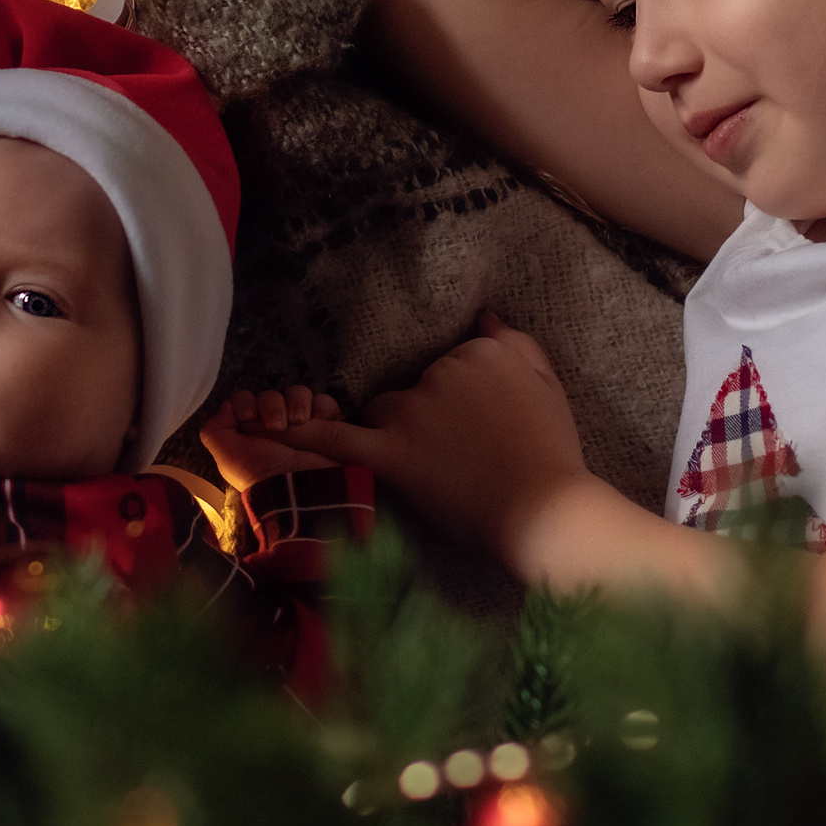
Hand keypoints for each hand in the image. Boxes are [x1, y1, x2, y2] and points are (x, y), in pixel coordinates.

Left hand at [199, 385, 346, 489]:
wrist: (300, 488)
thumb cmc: (262, 475)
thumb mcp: (228, 457)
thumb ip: (215, 431)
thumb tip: (227, 407)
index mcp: (250, 434)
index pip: (245, 400)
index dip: (245, 402)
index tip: (249, 416)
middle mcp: (274, 429)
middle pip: (270, 395)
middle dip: (271, 405)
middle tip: (276, 426)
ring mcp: (302, 428)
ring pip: (297, 394)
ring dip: (297, 401)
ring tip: (299, 421)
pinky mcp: (326, 427)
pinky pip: (324, 403)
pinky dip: (322, 407)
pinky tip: (317, 419)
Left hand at [278, 311, 600, 569]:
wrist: (547, 510)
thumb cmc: (553, 451)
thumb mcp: (548, 383)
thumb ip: (515, 342)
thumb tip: (484, 314)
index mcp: (478, 351)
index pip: (450, 364)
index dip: (462, 400)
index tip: (481, 426)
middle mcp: (440, 371)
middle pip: (414, 386)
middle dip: (430, 415)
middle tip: (464, 455)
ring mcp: (413, 411)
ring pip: (385, 410)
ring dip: (400, 431)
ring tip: (440, 468)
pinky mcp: (393, 453)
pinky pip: (338, 438)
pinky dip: (306, 435)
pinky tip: (271, 433)